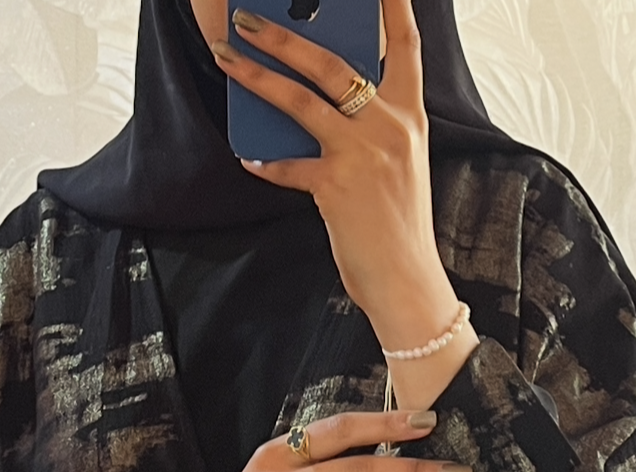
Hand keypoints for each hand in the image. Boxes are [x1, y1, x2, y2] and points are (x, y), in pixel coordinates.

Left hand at [210, 0, 461, 357]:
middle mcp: (389, 126)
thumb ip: (370, 129)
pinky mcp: (335, 187)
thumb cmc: (398, 226)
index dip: (392, 6)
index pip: (405, 45)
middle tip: (248, 17)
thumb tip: (323, 106)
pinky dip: (265, 162)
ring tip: (226, 56)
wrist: (406, 280)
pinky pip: (288, 166)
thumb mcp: (397, 165)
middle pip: (332, 63)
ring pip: (301, 101)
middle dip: (285, 34)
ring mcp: (362, 154)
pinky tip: (248, 158)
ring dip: (257, 76)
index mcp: (409, 116)